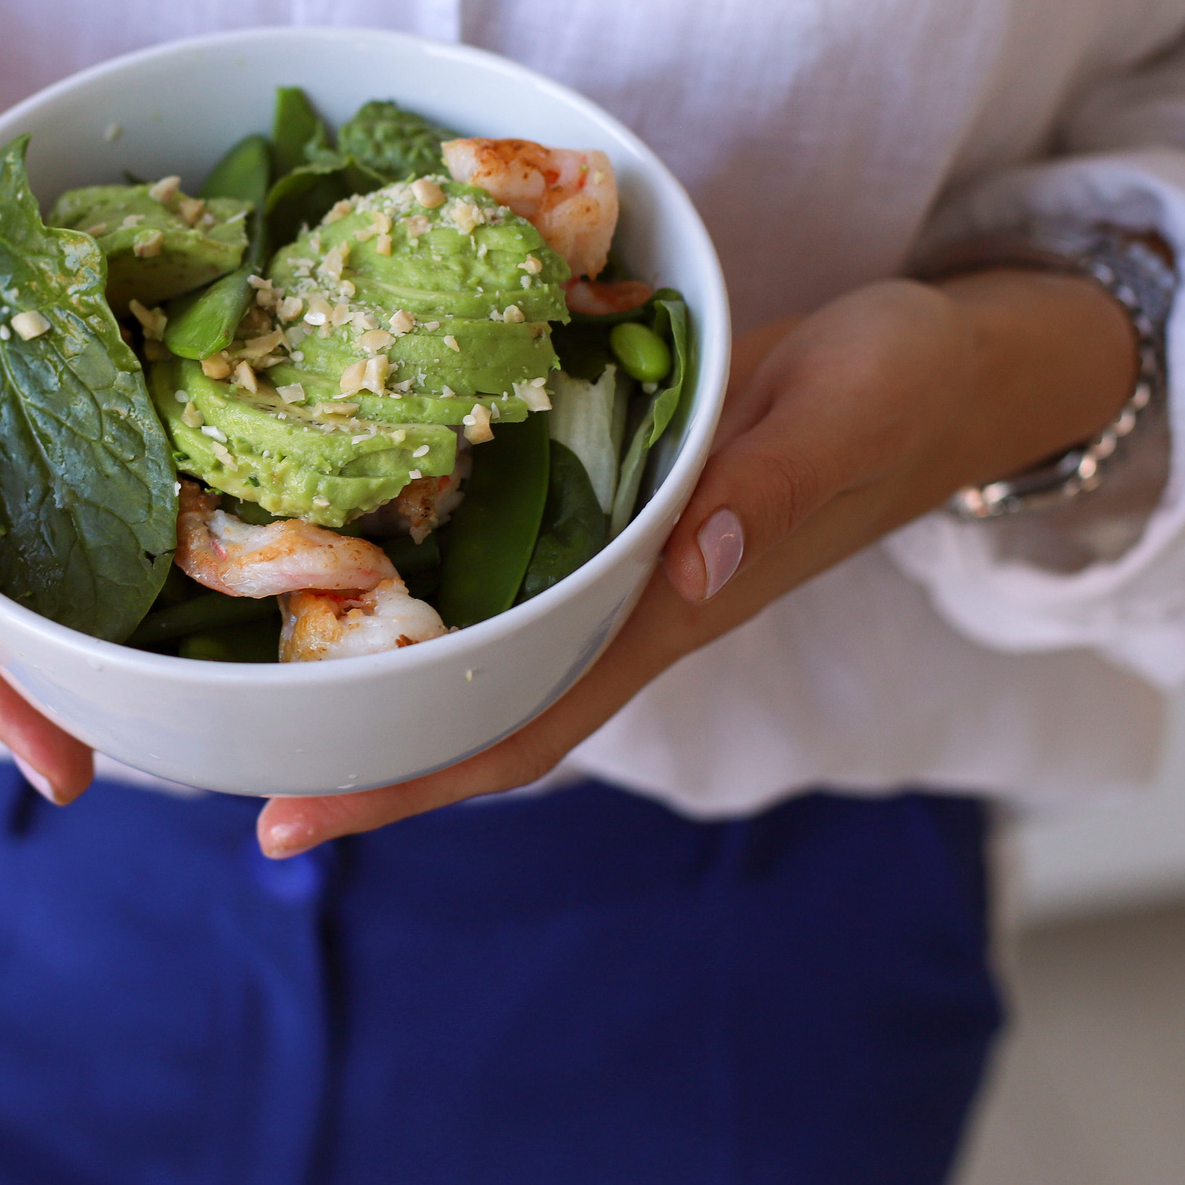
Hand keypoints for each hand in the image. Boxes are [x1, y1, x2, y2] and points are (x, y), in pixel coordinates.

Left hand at [254, 269, 1140, 854]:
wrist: (952, 367)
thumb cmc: (904, 389)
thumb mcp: (846, 415)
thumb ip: (771, 490)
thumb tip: (684, 573)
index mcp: (675, 608)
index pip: (529, 727)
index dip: (413, 782)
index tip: (297, 817)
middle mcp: (633, 608)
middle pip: (483, 717)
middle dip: (367, 759)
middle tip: (231, 778)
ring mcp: (623, 570)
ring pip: (489, 655)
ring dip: (388, 681)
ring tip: (258, 690)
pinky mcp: (617, 514)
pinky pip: (511, 575)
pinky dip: (433, 591)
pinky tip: (359, 572)